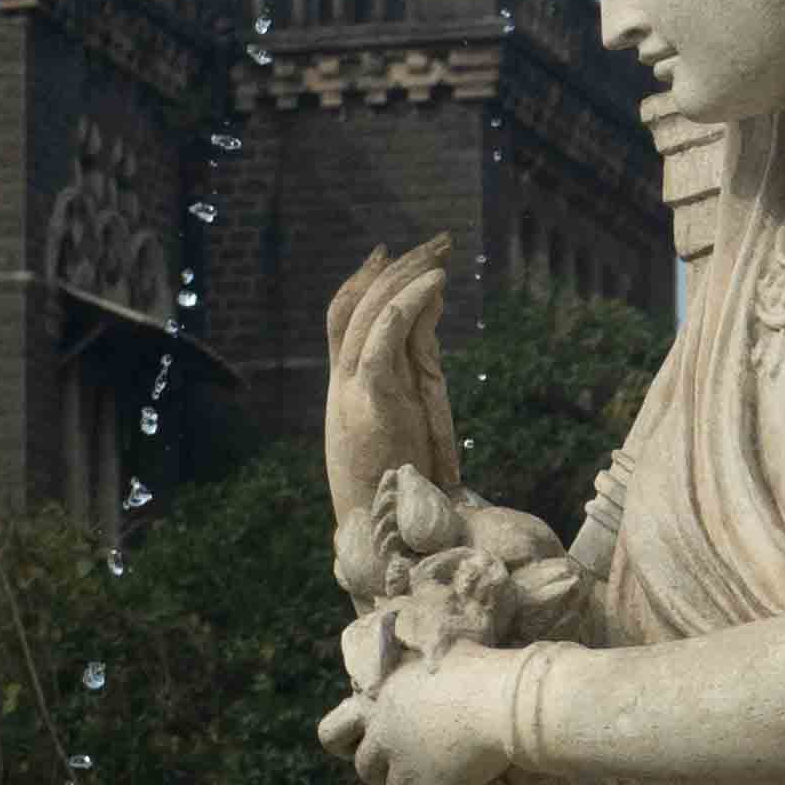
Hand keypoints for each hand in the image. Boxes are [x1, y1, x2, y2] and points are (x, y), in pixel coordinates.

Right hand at [321, 236, 457, 531]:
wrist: (374, 543)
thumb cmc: (394, 501)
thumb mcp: (404, 437)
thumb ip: (409, 400)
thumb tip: (429, 372)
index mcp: (346, 393)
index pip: (344, 320)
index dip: (363, 282)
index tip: (388, 254)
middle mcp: (342, 385)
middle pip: (355, 304)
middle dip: (395, 268)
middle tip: (434, 241)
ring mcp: (351, 392)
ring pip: (368, 311)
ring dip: (407, 276)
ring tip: (443, 253)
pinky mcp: (369, 403)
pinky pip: (384, 338)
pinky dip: (407, 305)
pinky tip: (435, 284)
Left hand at [332, 646, 519, 784]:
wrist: (507, 699)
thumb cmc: (481, 667)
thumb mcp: (438, 649)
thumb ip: (419, 664)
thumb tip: (425, 661)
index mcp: (381, 700)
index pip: (332, 732)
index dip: (346, 742)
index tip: (365, 742)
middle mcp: (386, 736)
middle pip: (365, 769)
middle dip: (382, 769)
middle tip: (411, 762)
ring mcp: (408, 768)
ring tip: (440, 779)